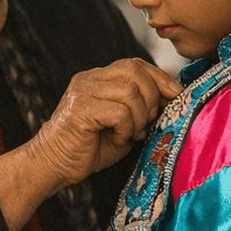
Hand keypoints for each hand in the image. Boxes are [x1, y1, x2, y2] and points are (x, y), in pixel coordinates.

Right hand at [28, 58, 181, 188]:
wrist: (54, 166)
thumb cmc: (90, 149)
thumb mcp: (124, 125)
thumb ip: (142, 109)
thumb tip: (174, 99)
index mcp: (98, 79)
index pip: (135, 65)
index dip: (160, 78)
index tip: (177, 94)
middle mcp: (89, 79)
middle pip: (135, 70)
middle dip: (152, 97)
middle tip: (148, 122)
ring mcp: (83, 92)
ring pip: (130, 92)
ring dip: (140, 117)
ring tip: (131, 134)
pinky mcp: (80, 109)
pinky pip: (120, 112)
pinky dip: (126, 129)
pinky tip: (118, 139)